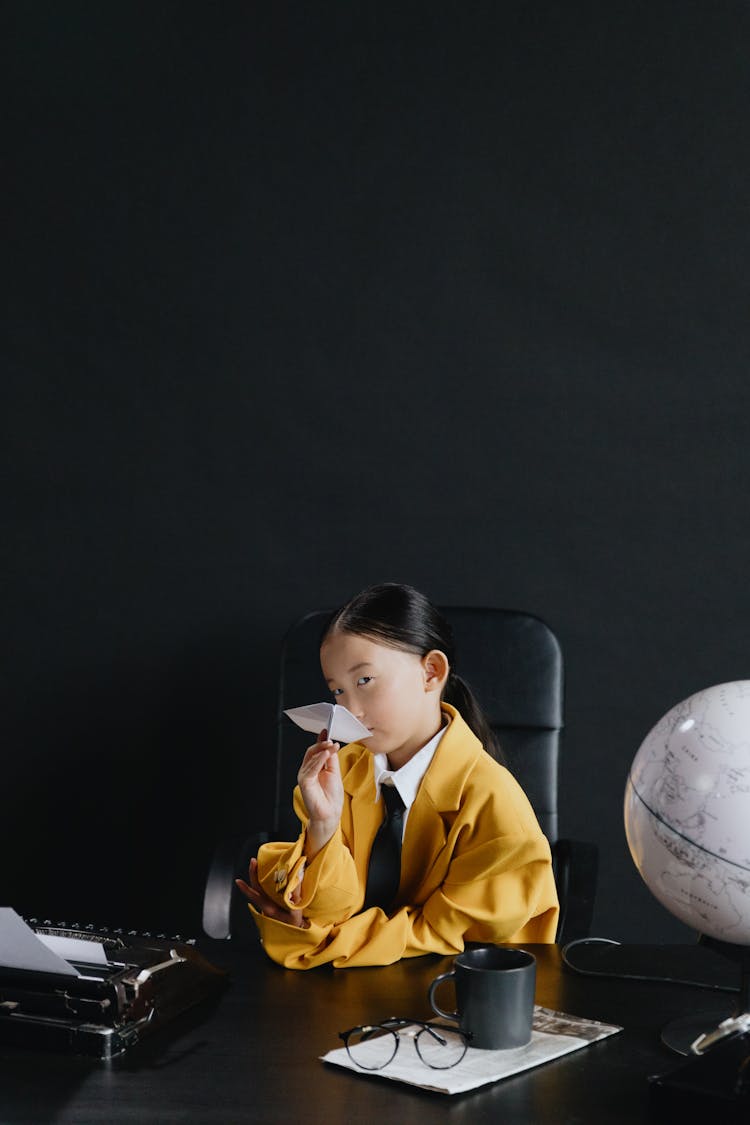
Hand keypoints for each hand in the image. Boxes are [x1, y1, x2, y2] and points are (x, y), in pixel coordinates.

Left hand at [235, 857, 308, 927]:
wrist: (294, 928)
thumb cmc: (293, 922)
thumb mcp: (295, 911)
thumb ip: (295, 896)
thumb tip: (294, 880)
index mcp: (269, 908)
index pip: (255, 896)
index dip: (246, 889)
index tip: (237, 881)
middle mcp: (265, 905)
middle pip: (255, 888)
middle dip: (253, 874)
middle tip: (254, 861)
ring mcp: (267, 902)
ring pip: (259, 887)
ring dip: (257, 875)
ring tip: (258, 863)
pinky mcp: (271, 900)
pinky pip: (264, 888)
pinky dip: (264, 879)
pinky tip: (267, 872)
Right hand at [298, 729, 343, 857]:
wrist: (330, 813)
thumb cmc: (332, 796)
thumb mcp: (334, 773)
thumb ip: (331, 759)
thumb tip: (331, 744)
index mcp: (315, 767)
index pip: (317, 750)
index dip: (321, 740)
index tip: (327, 731)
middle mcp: (308, 770)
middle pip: (312, 751)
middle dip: (322, 743)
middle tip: (331, 739)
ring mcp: (305, 775)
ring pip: (311, 757)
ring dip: (322, 749)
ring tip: (331, 745)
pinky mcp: (304, 782)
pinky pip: (310, 768)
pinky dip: (318, 760)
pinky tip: (326, 754)